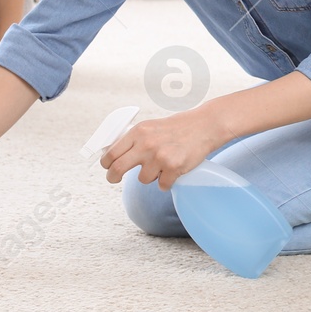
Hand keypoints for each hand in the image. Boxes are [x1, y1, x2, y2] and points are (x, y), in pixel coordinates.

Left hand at [100, 107, 229, 191]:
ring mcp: (160, 157)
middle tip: (114, 179)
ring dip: (151, 176)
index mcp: (138, 132)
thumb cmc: (176, 127)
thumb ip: (133, 139)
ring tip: (163, 164)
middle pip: (118, 169)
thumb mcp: (150, 127)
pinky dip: (167, 181)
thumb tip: (112, 155)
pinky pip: (162, 185)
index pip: (112, 153)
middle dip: (113, 177)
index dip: (106, 164)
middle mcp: (146, 144)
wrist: (204, 126)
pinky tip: (174, 169)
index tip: (107, 168)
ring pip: (143, 179)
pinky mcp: (173, 168)